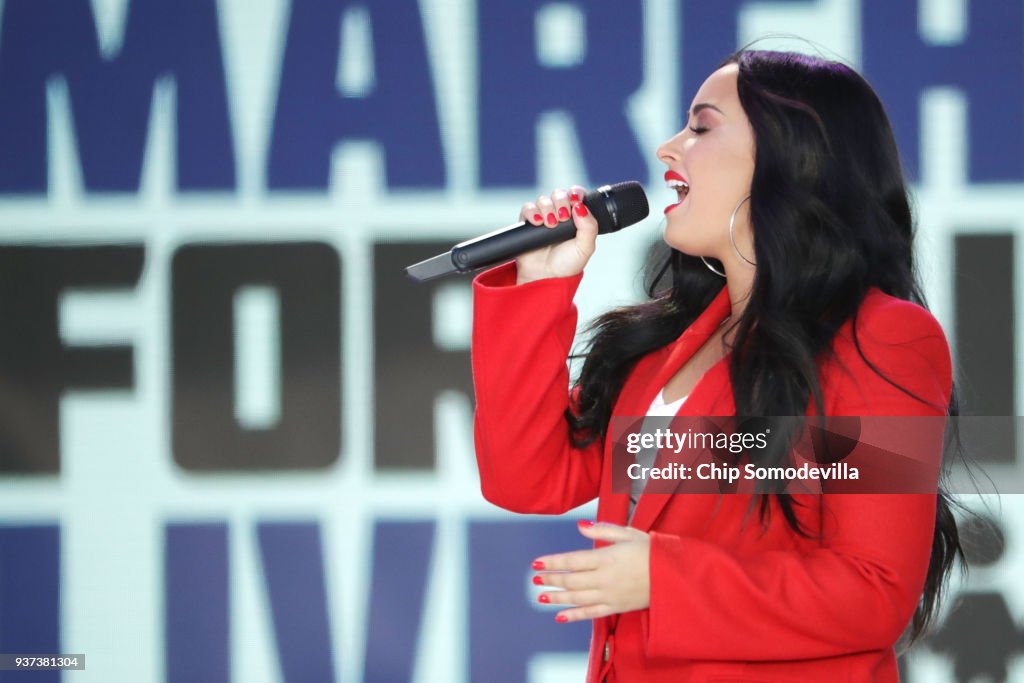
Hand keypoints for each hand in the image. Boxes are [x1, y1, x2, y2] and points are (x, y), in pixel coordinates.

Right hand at [516, 186, 599, 283]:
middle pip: (559, 194)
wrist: (545, 277)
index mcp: (576, 218)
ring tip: (550, 224)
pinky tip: (538, 222)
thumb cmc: (566, 265)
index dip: (576, 193)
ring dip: (548, 207)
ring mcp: (543, 218)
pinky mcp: (527, 223)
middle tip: (563, 217)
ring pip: (543, 199)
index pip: (576, 195)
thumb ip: (589, 226)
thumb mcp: (585, 247)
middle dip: (561, 201)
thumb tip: (580, 206)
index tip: (575, 199)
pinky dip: (532, 211)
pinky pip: (528, 208)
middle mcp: (559, 215)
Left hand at [532, 521, 650, 622]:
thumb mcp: (629, 534)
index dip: (553, 562)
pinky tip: (560, 616)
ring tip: (540, 597)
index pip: (572, 560)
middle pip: (571, 580)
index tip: (536, 562)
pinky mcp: (616, 607)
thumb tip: (580, 526)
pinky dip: (574, 615)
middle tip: (534, 580)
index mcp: (607, 558)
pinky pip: (591, 614)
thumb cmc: (652, 551)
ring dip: (557, 598)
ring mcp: (610, 595)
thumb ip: (603, 530)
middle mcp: (605, 578)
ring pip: (577, 598)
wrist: (675, 576)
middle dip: (551, 580)